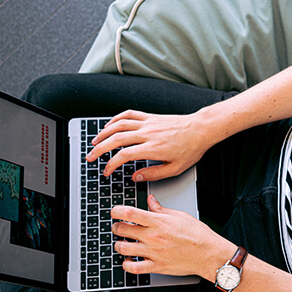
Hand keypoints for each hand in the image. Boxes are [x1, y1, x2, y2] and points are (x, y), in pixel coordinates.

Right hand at [86, 110, 212, 180]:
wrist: (201, 129)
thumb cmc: (191, 149)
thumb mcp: (175, 169)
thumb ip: (153, 174)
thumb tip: (136, 177)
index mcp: (152, 148)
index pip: (123, 156)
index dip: (111, 164)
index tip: (107, 171)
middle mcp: (147, 133)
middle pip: (115, 139)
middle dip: (99, 149)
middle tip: (90, 157)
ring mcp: (148, 123)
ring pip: (119, 125)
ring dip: (103, 133)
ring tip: (94, 141)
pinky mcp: (150, 117)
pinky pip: (129, 114)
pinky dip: (116, 119)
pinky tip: (109, 125)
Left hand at [111, 195, 233, 278]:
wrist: (208, 254)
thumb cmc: (198, 235)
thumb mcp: (179, 215)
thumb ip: (161, 209)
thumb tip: (150, 200)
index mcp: (158, 222)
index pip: (129, 213)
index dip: (116, 210)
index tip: (114, 211)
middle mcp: (153, 237)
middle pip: (122, 230)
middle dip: (116, 227)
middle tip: (119, 227)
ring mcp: (153, 252)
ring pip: (123, 248)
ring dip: (119, 245)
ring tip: (123, 243)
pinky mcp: (156, 266)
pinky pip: (133, 268)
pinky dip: (126, 264)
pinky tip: (128, 260)